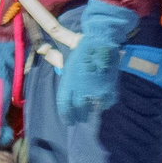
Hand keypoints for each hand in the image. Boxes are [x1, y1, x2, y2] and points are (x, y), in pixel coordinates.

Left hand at [55, 0, 140, 123]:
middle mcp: (82, 90)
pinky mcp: (110, 90)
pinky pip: (106, 103)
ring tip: (91, 111)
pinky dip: (104, 104)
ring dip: (91, 111)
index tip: (69, 121)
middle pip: (79, 112)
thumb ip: (60, 68)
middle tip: (80, 118)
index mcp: (69, 83)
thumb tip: (51, 67)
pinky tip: (102, 102)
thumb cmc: (82, 48)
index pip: (65, 106)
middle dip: (79, 117)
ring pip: (93, 109)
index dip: (67, 116)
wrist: (103, 41)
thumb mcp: (67, 59)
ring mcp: (97, 91)